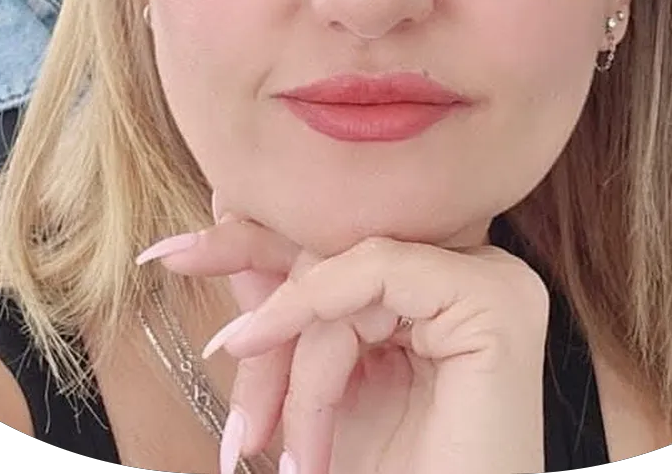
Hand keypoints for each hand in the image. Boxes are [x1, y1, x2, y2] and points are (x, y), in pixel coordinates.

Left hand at [139, 201, 549, 473]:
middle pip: (343, 250)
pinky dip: (315, 315)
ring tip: (260, 439)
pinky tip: (276, 364)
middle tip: (189, 293)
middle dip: (258, 290)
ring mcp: (495, 283)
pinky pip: (376, 272)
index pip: (342, 247)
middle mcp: (479, 275)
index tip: (175, 247)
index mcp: (447, 291)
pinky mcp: (495, 301)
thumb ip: (292, 311)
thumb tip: (233, 232)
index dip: (260, 242)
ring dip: (291, 357)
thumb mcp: (319, 385)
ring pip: (349, 269)